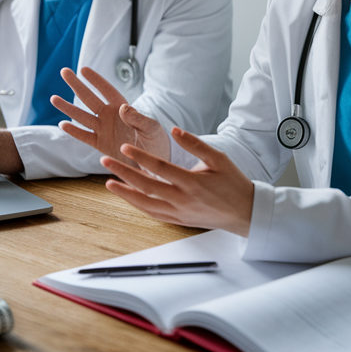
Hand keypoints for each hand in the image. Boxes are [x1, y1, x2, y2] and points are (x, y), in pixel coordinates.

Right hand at [50, 67, 169, 165]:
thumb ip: (138, 119)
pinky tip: (62, 124)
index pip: (107, 91)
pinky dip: (74, 131)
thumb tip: (123, 107)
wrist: (154, 164)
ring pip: (82, 116)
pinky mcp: (101, 145)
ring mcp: (104, 130)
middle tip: (64, 72)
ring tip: (54, 98)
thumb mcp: (152, 129)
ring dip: (69, 108)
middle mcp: (111, 117)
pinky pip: (85, 136)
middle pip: (90, 99)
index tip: (83, 69)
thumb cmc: (157, 142)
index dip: (96, 81)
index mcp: (124, 109)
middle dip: (77, 86)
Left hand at [100, 128, 253, 236]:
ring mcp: (179, 213)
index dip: (140, 157)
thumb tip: (175, 130)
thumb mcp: (218, 158)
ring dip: (125, 194)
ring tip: (109, 183)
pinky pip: (154, 214)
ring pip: (145, 205)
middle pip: (146, 186)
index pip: (160, 168)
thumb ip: (195, 144)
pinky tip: (128, 198)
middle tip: (105, 161)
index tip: (124, 147)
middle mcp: (183, 200)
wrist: (245, 212)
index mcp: (192, 182)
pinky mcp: (179, 221)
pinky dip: (138, 206)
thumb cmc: (233, 183)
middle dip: (123, 173)